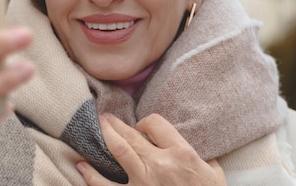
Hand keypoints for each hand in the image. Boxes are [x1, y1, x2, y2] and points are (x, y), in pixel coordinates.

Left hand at [77, 113, 225, 185]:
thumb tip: (197, 151)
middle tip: (105, 116)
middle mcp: (160, 164)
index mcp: (181, 153)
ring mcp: (143, 182)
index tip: (143, 127)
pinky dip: (90, 176)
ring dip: (105, 136)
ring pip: (117, 151)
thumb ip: (204, 159)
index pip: (155, 123)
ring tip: (97, 127)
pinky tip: (81, 167)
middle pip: (131, 134)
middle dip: (115, 123)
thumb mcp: (214, 175)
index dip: (146, 122)